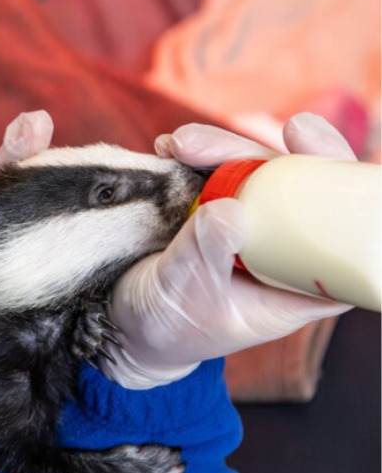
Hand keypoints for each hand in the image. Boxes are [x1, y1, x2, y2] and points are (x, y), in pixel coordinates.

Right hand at [100, 113, 355, 389]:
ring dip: (217, 148)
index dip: (342, 186)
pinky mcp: (214, 209)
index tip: (311, 150)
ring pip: (254, 172)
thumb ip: (206, 255)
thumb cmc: (170, 326)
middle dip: (259, 154)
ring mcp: (247, 225)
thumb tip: (229, 209)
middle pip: (294, 186)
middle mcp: (280, 247)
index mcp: (297, 282)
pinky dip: (192, 154)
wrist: (127, 323)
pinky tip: (167, 148)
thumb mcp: (189, 296)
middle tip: (207, 146)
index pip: (344, 233)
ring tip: (176, 146)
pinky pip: (216, 172)